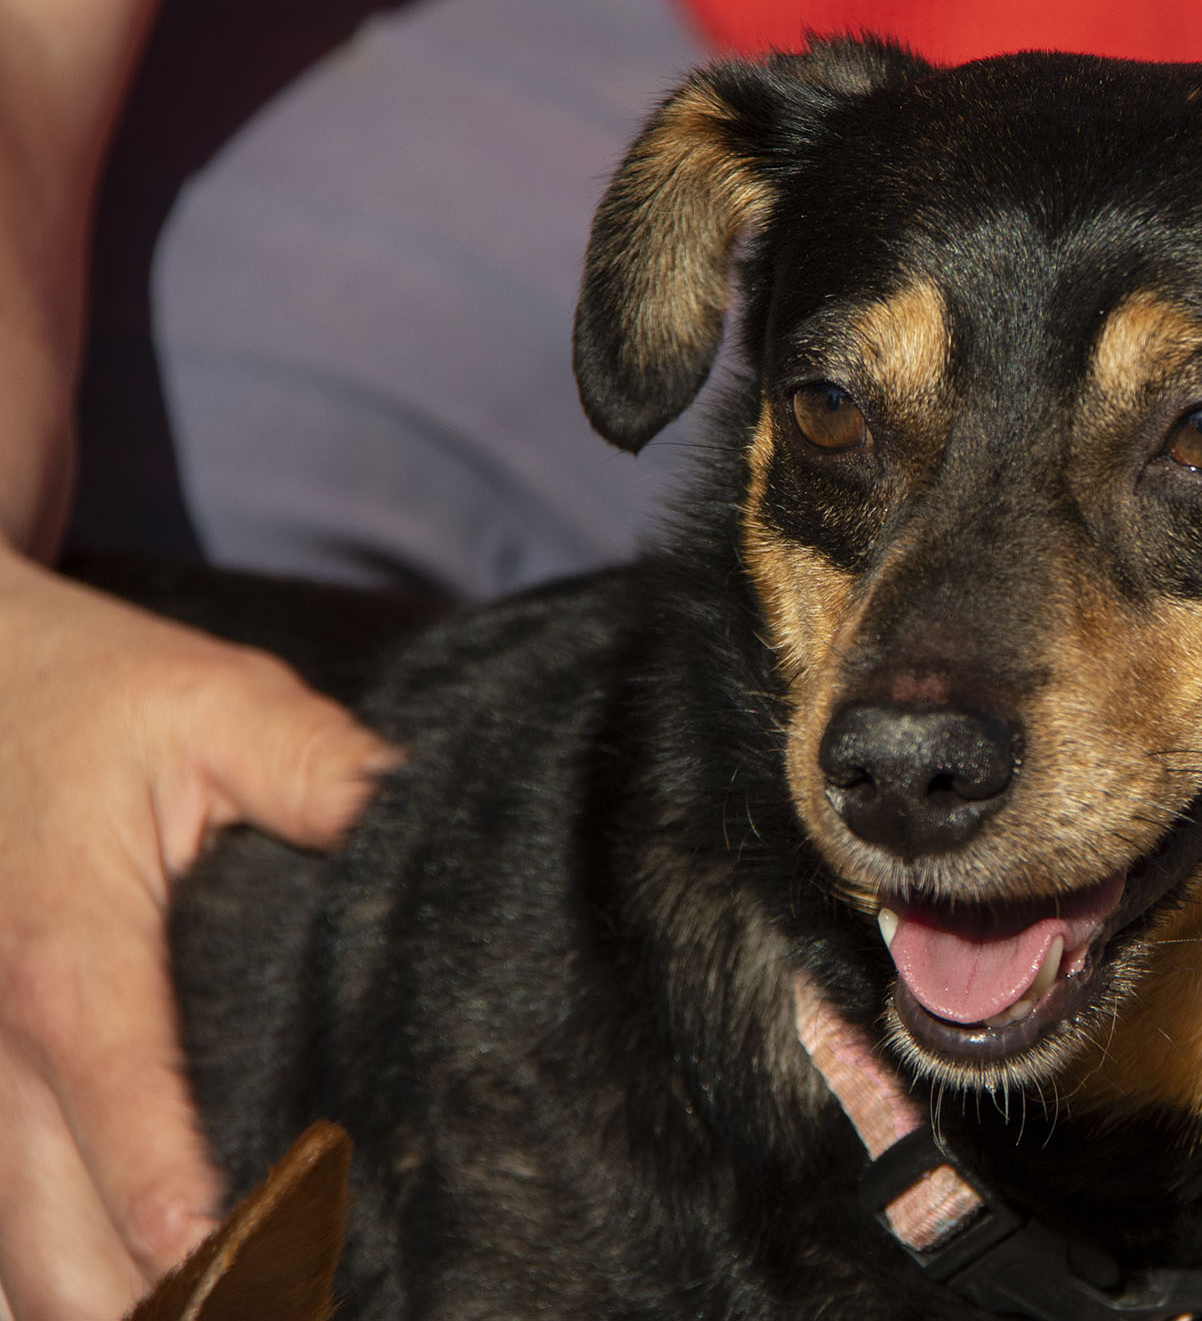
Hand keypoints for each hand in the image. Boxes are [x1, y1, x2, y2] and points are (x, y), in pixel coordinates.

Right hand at [0, 548, 392, 1320]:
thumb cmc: (93, 692)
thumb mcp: (218, 704)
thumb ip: (318, 767)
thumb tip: (412, 820)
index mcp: (69, 964)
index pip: (126, 1128)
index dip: (192, 1228)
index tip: (271, 1282)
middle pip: (52, 1241)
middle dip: (152, 1307)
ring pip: (1, 1259)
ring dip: (88, 1311)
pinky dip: (37, 1280)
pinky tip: (118, 1307)